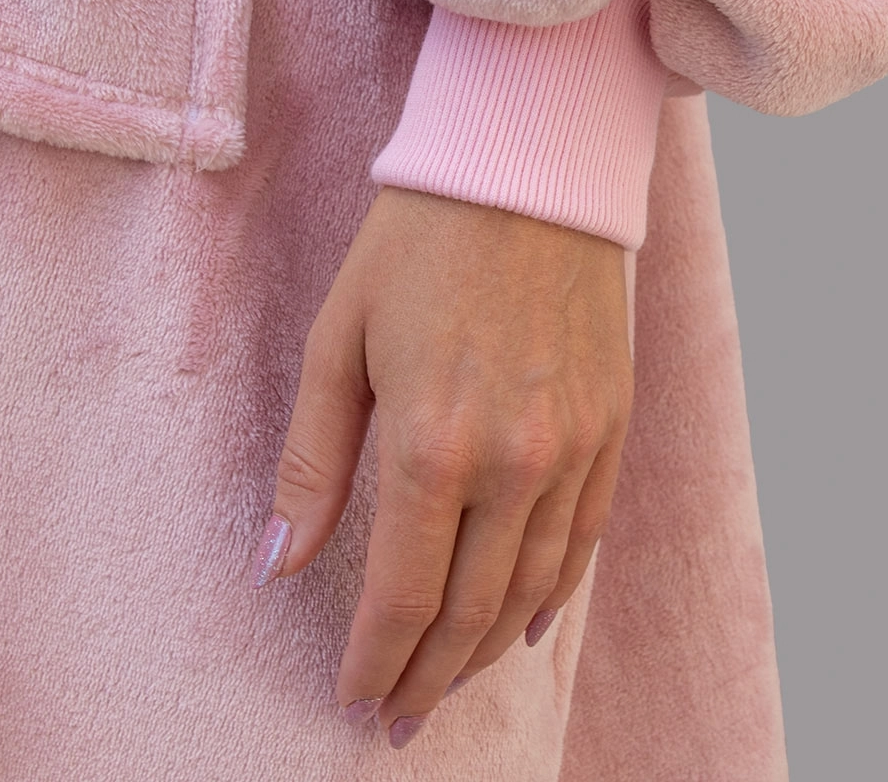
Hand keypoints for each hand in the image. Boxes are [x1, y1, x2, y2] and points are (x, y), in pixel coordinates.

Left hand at [252, 186, 633, 747]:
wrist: (524, 172)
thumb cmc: (417, 244)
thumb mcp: (339, 340)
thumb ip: (313, 460)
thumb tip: (277, 560)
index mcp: (434, 442)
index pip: (403, 594)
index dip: (374, 660)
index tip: (354, 698)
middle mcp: (516, 460)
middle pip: (469, 609)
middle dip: (426, 676)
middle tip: (397, 717)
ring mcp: (575, 446)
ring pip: (531, 587)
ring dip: (484, 649)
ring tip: (448, 680)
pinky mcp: (611, 424)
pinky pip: (587, 537)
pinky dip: (554, 593)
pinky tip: (525, 624)